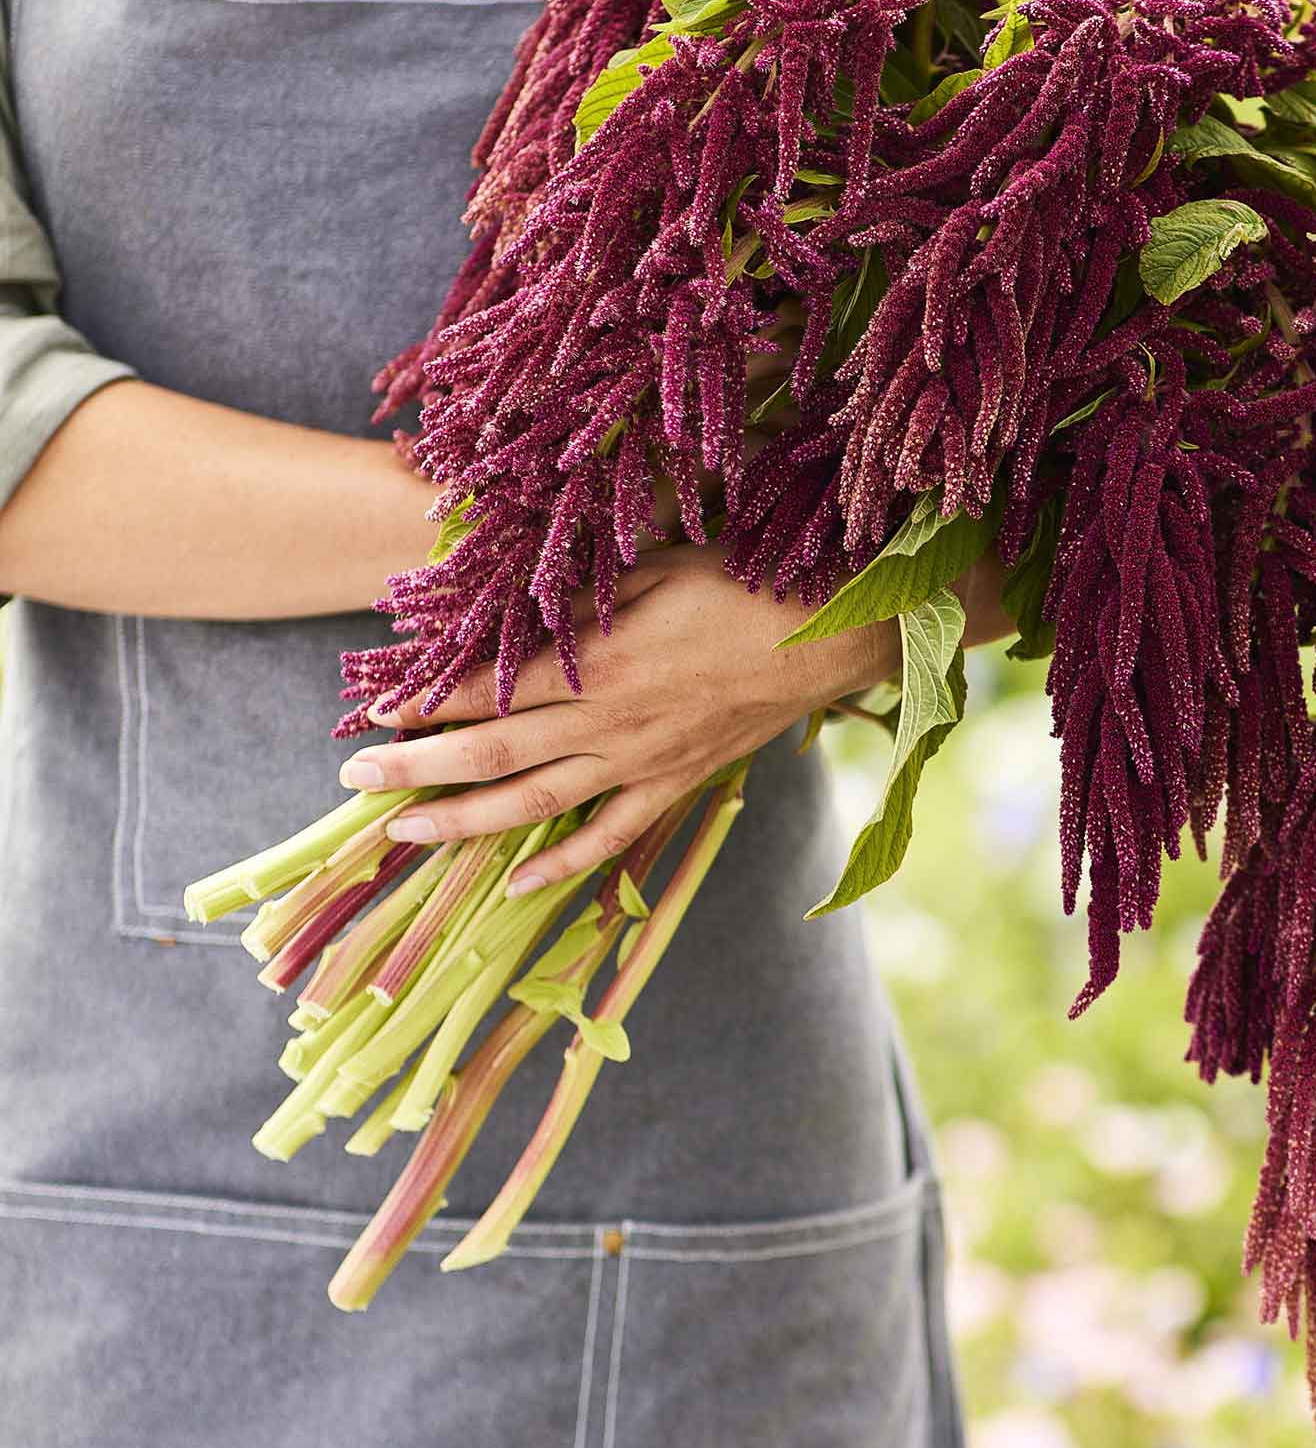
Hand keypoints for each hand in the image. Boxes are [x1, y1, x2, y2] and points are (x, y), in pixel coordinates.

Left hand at [334, 542, 1011, 896]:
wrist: (831, 637)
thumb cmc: (745, 583)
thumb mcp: (657, 567)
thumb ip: (583, 597)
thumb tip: (511, 606)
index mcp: (599, 661)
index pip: (487, 685)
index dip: (423, 696)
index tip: (369, 704)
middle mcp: (609, 722)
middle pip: (490, 754)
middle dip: (414, 770)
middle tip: (352, 784)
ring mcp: (642, 762)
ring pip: (534, 804)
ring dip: (462, 824)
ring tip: (402, 836)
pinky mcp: (676, 784)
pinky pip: (608, 836)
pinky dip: (560, 864)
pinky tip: (515, 880)